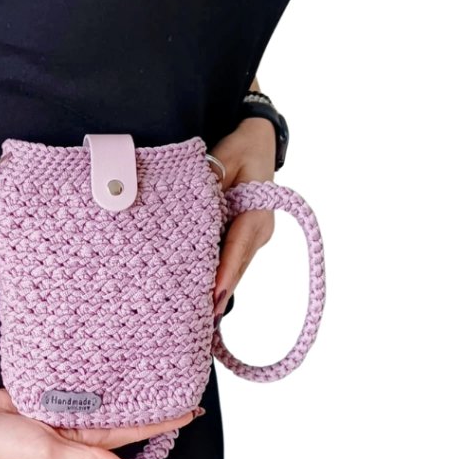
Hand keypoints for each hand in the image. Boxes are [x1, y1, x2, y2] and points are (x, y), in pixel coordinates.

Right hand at [0, 387, 203, 458]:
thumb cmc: (1, 448)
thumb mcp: (49, 454)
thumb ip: (87, 458)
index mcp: (80, 448)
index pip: (130, 434)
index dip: (161, 424)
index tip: (190, 412)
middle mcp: (75, 432)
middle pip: (121, 418)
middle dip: (150, 407)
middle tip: (181, 388)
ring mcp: (59, 414)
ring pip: (102, 402)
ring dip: (126, 393)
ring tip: (155, 376)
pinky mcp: (44, 395)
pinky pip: (77, 388)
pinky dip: (96, 382)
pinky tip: (111, 368)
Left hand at [209, 115, 277, 319]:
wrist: (259, 141)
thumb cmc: (243, 147)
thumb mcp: (227, 156)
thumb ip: (212, 176)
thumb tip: (199, 194)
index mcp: (257, 213)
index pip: (237, 247)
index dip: (225, 272)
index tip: (214, 295)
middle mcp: (259, 230)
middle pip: (236, 265)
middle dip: (218, 290)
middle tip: (199, 317)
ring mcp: (254, 236)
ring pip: (233, 266)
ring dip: (217, 286)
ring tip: (198, 314)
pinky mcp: (245, 237)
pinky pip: (230, 258)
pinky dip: (218, 273)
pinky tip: (202, 293)